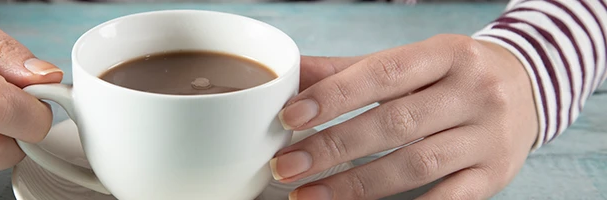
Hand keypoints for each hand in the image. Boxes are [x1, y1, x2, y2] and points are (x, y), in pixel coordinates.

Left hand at [273, 34, 537, 198]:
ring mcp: (486, 137)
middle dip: (332, 148)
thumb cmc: (453, 75)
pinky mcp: (493, 176)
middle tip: (286, 166)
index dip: (333, 96)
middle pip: (394, 124)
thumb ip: (351, 70)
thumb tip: (293, 74)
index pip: (383, 73)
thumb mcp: (412, 61)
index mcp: (447, 54)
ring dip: (354, 185)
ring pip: (414, 165)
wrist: (529, 88)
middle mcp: (473, 92)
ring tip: (307, 195)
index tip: (290, 118)